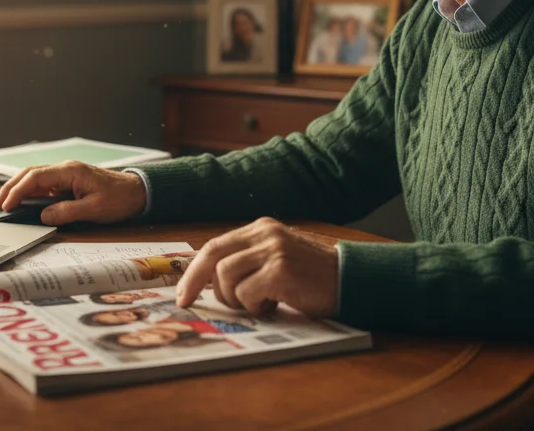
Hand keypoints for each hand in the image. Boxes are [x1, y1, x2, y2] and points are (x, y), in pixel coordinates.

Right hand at [0, 161, 146, 225]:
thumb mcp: (94, 209)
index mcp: (70, 171)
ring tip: (3, 207)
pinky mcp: (67, 183)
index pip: (36, 177)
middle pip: (30, 175)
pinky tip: (21, 205)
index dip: (18, 190)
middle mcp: (64, 170)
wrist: (136, 192)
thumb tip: (44, 216)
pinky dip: (30, 194)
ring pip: (34, 180)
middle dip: (10, 189)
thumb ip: (67, 212)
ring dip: (18, 191)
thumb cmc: (119, 198)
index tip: (6, 204)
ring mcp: (65, 176)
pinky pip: (44, 187)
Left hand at [176, 217, 338, 317]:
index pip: (216, 246)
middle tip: (188, 302)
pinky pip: (246, 293)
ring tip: (258, 304)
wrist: (350, 279)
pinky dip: (254, 305)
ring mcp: (273, 250)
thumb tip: (209, 281)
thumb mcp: (276, 259)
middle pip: (213, 255)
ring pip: (226, 277)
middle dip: (194, 281)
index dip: (194, 270)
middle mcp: (265, 234)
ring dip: (235, 299)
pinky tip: (273, 305)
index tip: (184, 292)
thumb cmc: (312, 277)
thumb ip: (248, 262)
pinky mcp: (281, 271)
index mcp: (261, 228)